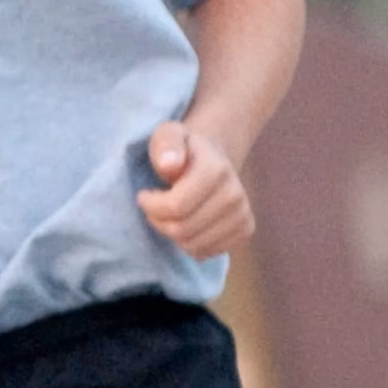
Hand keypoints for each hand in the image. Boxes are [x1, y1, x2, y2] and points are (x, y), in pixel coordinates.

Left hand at [137, 120, 253, 258]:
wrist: (212, 159)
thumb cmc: (182, 148)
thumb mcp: (167, 135)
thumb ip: (166, 144)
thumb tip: (170, 164)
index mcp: (217, 170)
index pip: (176, 207)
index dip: (150, 205)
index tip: (143, 194)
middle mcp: (235, 194)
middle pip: (182, 229)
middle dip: (158, 221)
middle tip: (153, 207)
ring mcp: (243, 214)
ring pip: (193, 245)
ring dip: (172, 233)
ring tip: (170, 214)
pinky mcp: (245, 230)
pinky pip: (207, 252)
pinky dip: (189, 244)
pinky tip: (186, 224)